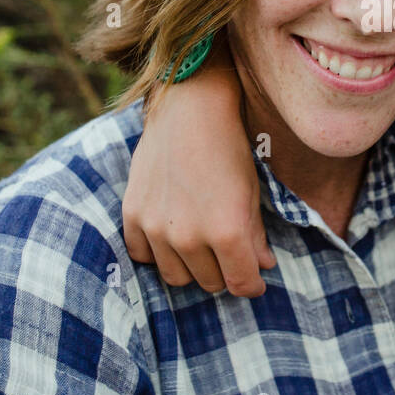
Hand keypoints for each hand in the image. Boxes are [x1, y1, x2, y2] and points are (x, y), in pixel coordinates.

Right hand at [122, 35, 273, 295]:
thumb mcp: (251, 193)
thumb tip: (261, 267)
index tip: (254, 279)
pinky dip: (158, 252)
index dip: (252, 285)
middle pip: (209, 283)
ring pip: (176, 277)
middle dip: (224, 272)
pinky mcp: (133, 215)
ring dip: (192, 267)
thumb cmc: (230, 148)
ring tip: (202, 245)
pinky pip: (143, 256)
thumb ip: (255, 236)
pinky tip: (171, 235)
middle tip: (229, 253)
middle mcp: (189, 237)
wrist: (190, 109)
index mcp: (227, 232)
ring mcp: (156, 228)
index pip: (241, 285)